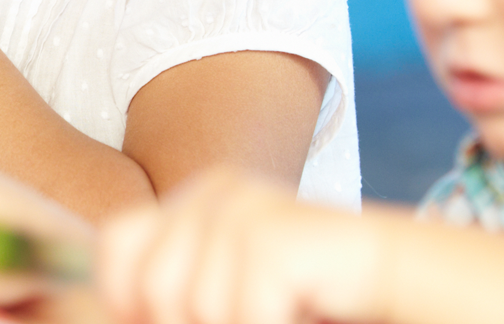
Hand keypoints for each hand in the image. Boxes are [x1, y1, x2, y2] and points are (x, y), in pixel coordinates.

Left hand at [98, 170, 387, 323]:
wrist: (389, 274)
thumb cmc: (301, 290)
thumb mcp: (222, 284)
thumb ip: (171, 291)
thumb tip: (114, 312)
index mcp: (193, 198)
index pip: (117, 243)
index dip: (126, 294)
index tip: (156, 318)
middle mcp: (212, 191)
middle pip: (151, 285)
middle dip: (186, 322)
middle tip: (244, 313)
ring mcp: (243, 209)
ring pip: (195, 309)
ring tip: (277, 309)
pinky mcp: (272, 238)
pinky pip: (241, 315)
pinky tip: (299, 310)